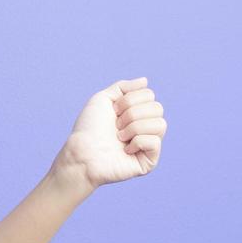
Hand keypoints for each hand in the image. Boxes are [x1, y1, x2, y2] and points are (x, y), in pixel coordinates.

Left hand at [51, 77, 165, 193]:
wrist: (81, 152)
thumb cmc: (88, 128)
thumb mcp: (102, 99)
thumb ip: (123, 87)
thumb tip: (145, 81)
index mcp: (136, 113)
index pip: (149, 95)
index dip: (129, 100)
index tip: (113, 111)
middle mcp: (144, 128)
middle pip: (158, 108)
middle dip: (132, 113)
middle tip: (116, 125)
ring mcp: (147, 145)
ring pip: (160, 124)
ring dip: (135, 127)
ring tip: (119, 137)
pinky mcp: (148, 161)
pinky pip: (156, 142)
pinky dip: (138, 142)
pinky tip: (125, 150)